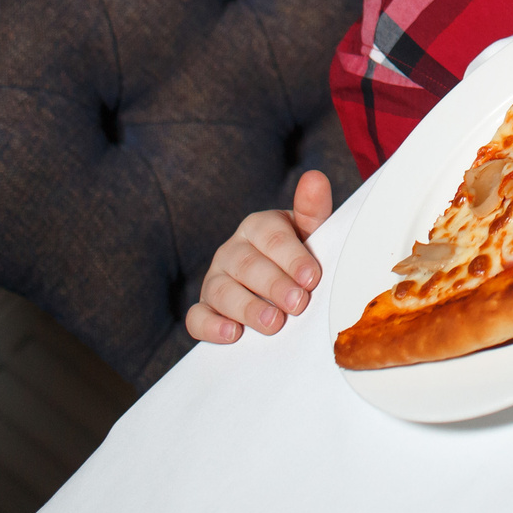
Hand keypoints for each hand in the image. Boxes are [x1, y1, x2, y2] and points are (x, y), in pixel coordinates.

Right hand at [188, 170, 331, 344]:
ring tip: (273, 324)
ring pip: (223, 292)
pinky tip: (232, 335)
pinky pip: (197, 318)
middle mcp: (232, 250)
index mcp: (258, 226)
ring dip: (248, 308)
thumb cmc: (296, 256)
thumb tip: (315, 177)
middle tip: (298, 304)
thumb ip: (312, 210)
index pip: (272, 237)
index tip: (312, 277)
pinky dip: (212, 327)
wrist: (278, 285)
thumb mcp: (309, 232)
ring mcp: (215, 279)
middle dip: (274, 285)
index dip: (293, 257)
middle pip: (248, 266)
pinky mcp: (204, 308)